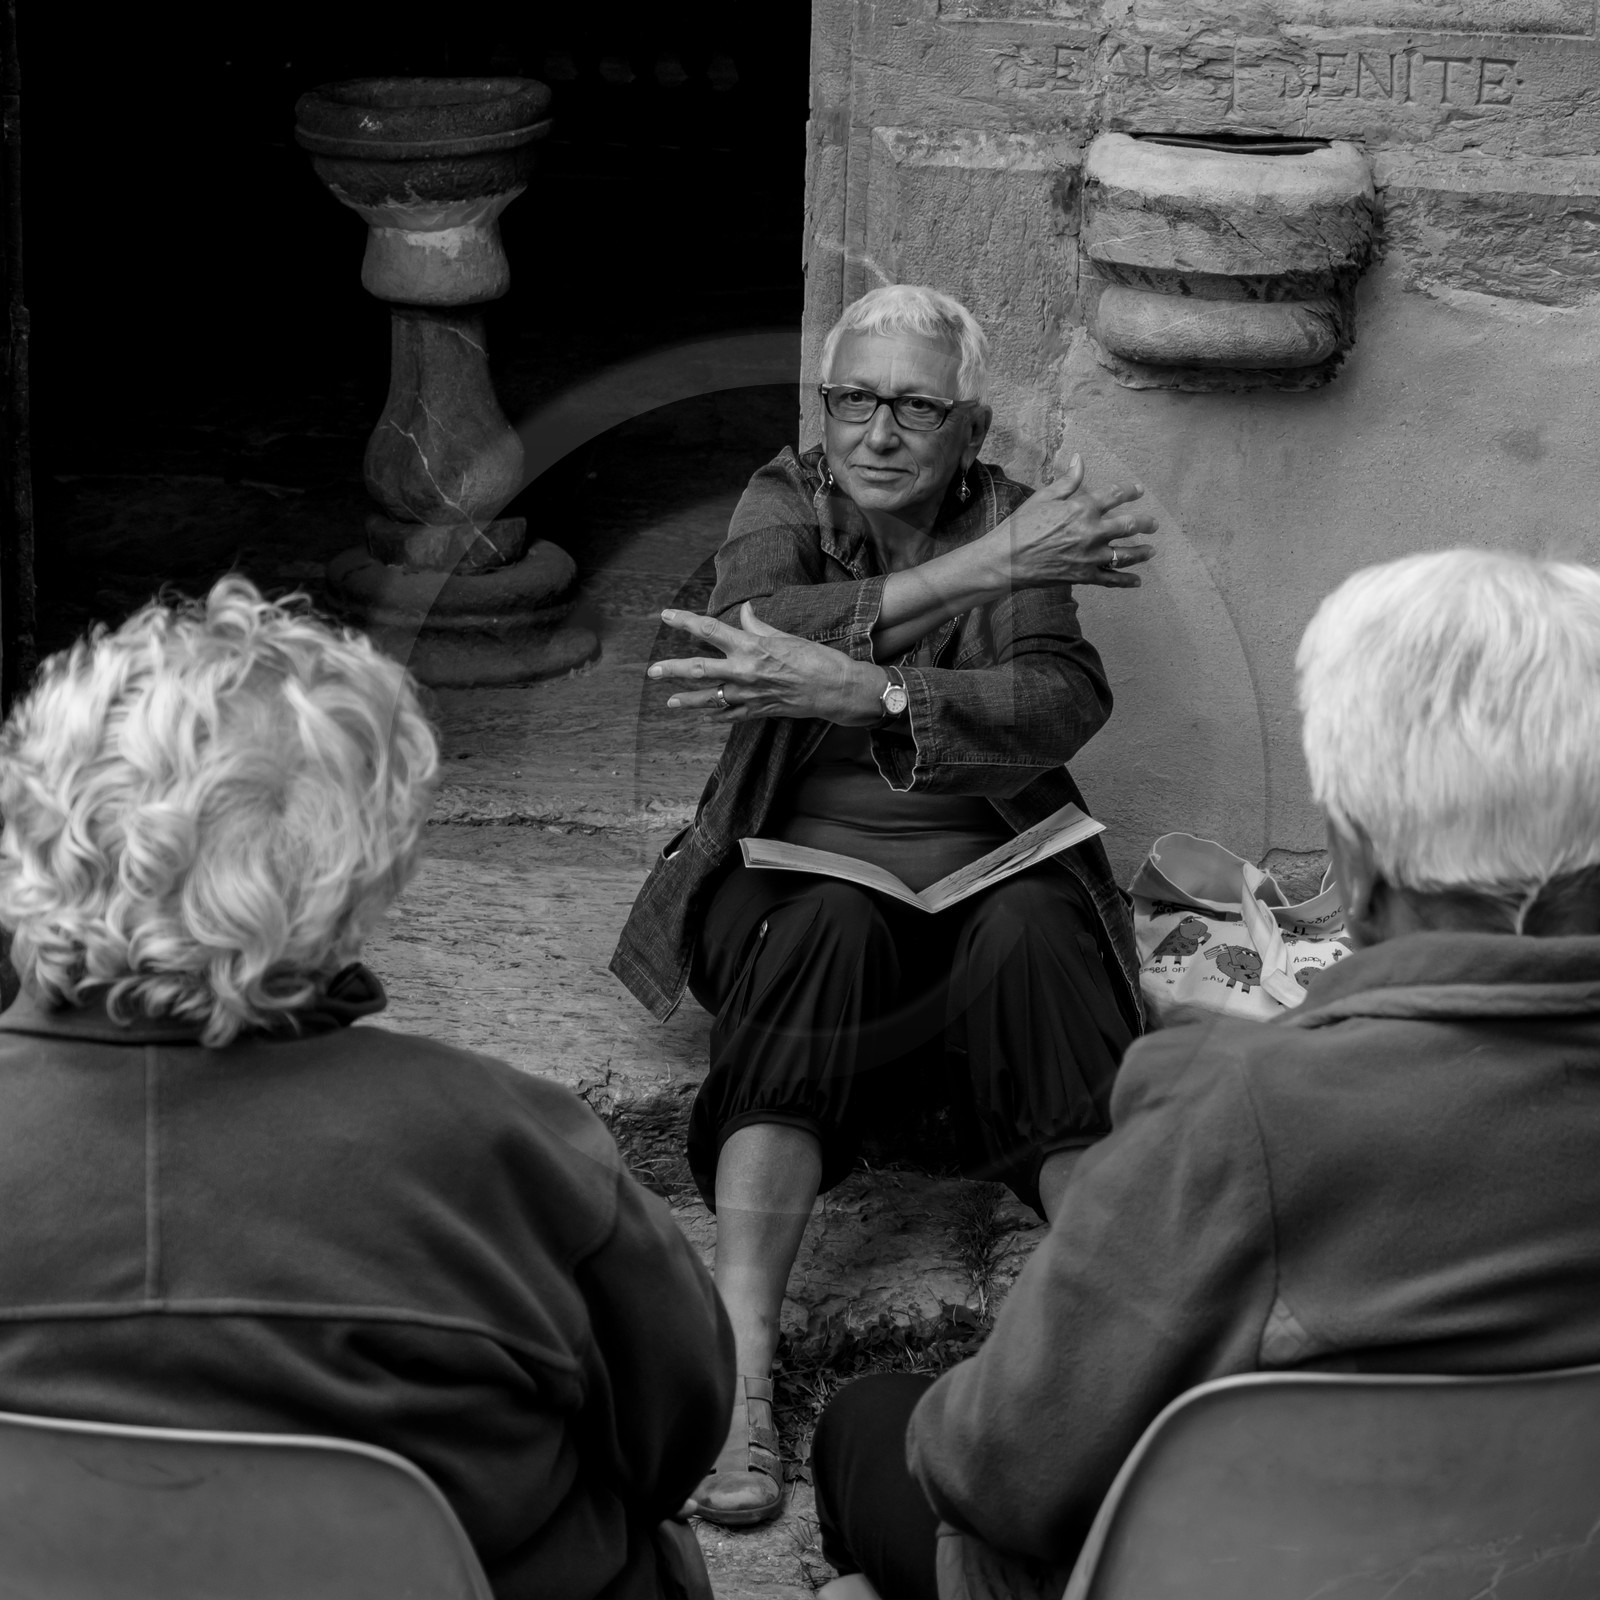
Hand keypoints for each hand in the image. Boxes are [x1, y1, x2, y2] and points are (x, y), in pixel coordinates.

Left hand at [648, 603, 889, 724]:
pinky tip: (706, 716)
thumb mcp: (786, 635)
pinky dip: (718, 715)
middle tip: (652, 671)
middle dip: (674, 670)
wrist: (837, 690)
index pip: (709, 630)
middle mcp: (745, 672)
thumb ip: (759, 626)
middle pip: (700, 669)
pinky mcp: (759, 711)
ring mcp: (750, 695)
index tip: (666, 615)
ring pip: (711, 699)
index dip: (685, 621)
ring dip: (689, 700)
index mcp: (750, 647)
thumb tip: (745, 612)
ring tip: (671, 703)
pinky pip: (732, 715)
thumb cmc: (816, 658)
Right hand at [987, 453, 1156, 589]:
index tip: (1138, 491)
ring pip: (1126, 555)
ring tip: (1151, 551)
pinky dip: (1126, 581)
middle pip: (1129, 525)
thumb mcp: (1043, 497)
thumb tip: (1080, 460)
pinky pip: (1111, 580)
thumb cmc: (1020, 526)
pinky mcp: (1084, 577)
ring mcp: (1090, 557)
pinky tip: (1137, 581)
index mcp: (1082, 508)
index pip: (1115, 495)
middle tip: (1153, 524)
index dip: (1130, 491)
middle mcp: (1092, 532)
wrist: (1006, 560)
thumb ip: (1068, 481)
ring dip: (1142, 552)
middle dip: (1145, 523)